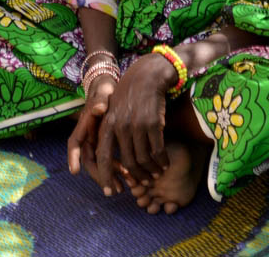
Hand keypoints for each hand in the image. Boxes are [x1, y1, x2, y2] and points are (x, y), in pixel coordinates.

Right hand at [67, 72, 124, 194]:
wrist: (112, 88)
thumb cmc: (106, 89)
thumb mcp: (103, 92)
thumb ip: (100, 100)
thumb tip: (98, 108)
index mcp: (85, 125)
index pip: (74, 143)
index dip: (73, 157)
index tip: (74, 171)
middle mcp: (89, 136)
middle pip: (90, 161)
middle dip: (101, 175)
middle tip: (113, 189)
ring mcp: (99, 141)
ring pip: (102, 164)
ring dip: (113, 176)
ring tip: (127, 186)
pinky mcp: (109, 143)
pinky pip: (112, 160)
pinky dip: (121, 170)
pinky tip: (132, 177)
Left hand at [96, 52, 175, 188]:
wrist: (146, 76)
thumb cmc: (128, 95)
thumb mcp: (112, 110)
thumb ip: (109, 132)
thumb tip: (107, 158)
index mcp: (107, 124)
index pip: (103, 156)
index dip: (106, 176)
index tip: (111, 192)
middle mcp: (120, 126)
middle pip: (127, 162)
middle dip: (136, 177)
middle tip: (143, 184)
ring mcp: (137, 125)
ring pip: (144, 159)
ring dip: (151, 171)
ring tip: (156, 175)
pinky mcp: (154, 124)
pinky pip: (158, 151)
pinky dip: (162, 162)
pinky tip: (164, 165)